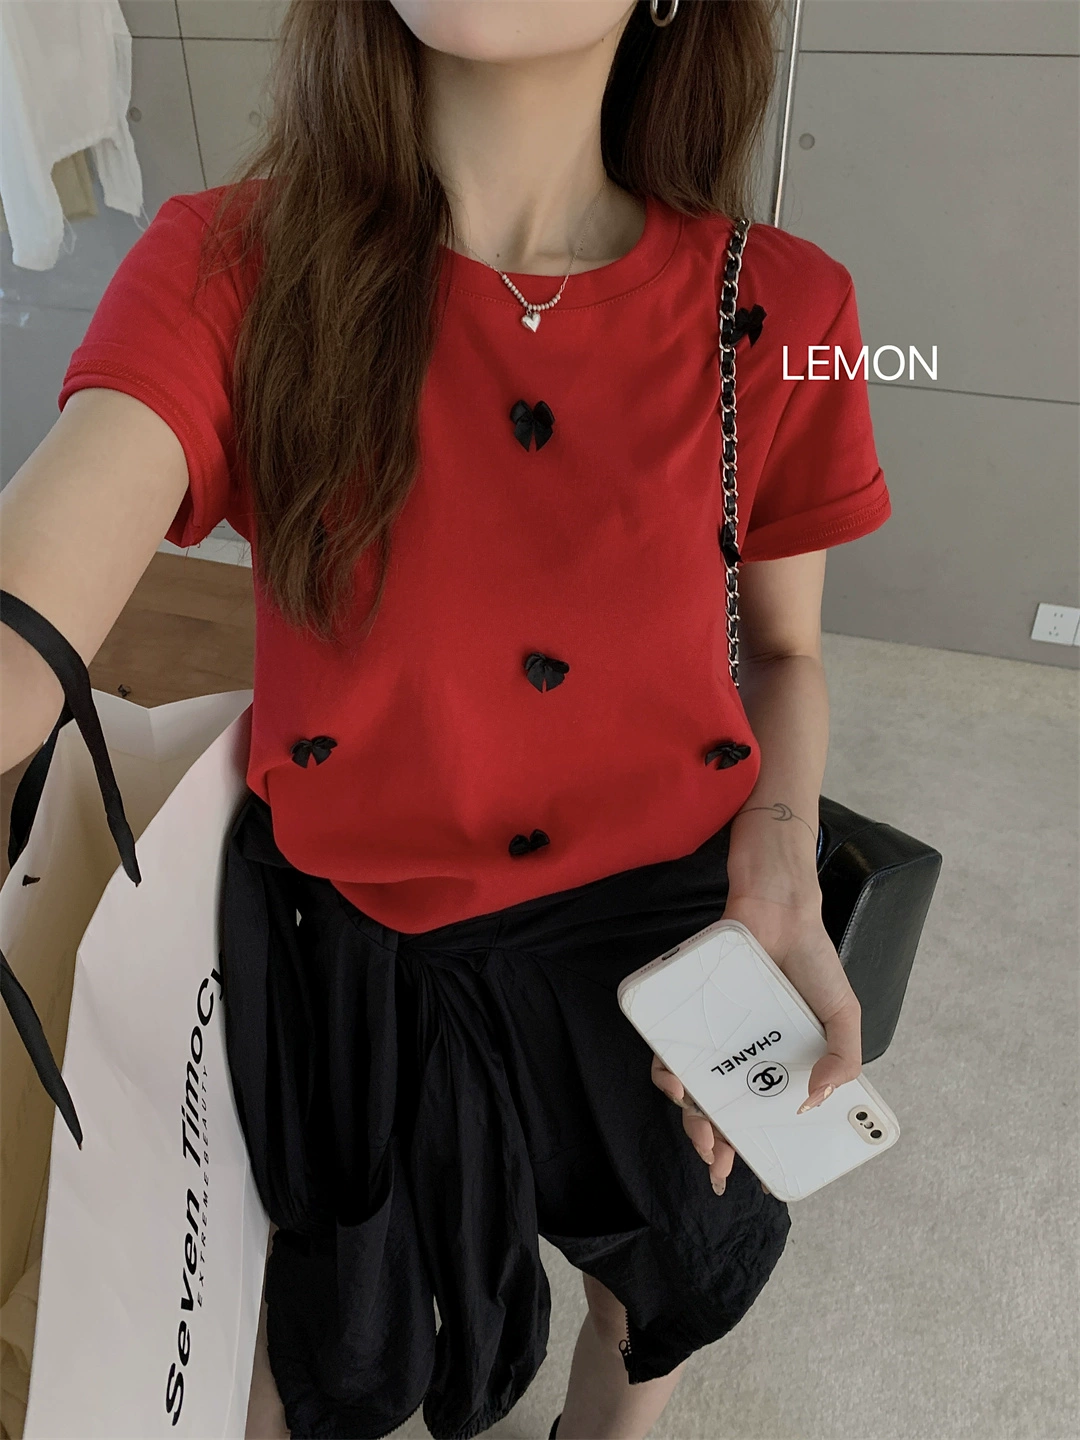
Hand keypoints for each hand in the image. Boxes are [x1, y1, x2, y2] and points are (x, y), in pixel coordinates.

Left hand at [650, 889, 862, 1196]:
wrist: (778, 910)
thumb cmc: (812, 963)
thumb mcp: (844, 1015)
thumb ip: (842, 1060)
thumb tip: (813, 1103)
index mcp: (781, 1063)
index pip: (766, 1115)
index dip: (760, 1149)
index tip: (759, 1179)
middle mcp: (745, 1055)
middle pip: (725, 1110)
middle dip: (718, 1146)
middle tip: (719, 1166)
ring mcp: (717, 1037)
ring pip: (695, 1088)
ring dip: (691, 1117)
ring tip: (699, 1131)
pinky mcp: (693, 1014)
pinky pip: (672, 1048)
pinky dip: (668, 1070)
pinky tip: (674, 1079)